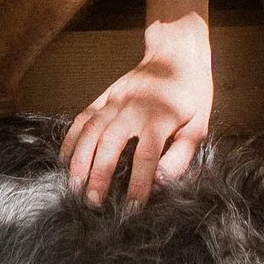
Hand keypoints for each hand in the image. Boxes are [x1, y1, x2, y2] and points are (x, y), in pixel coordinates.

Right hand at [64, 41, 213, 207]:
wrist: (176, 55)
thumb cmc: (191, 95)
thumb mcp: (199, 125)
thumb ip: (181, 155)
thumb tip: (161, 182)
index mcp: (159, 118)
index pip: (145, 157)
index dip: (138, 185)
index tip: (131, 209)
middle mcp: (132, 109)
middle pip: (110, 144)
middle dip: (99, 176)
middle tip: (93, 203)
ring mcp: (114, 101)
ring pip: (90, 131)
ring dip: (79, 160)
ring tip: (73, 187)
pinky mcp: (104, 96)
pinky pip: (82, 118)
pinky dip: (70, 139)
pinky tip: (64, 160)